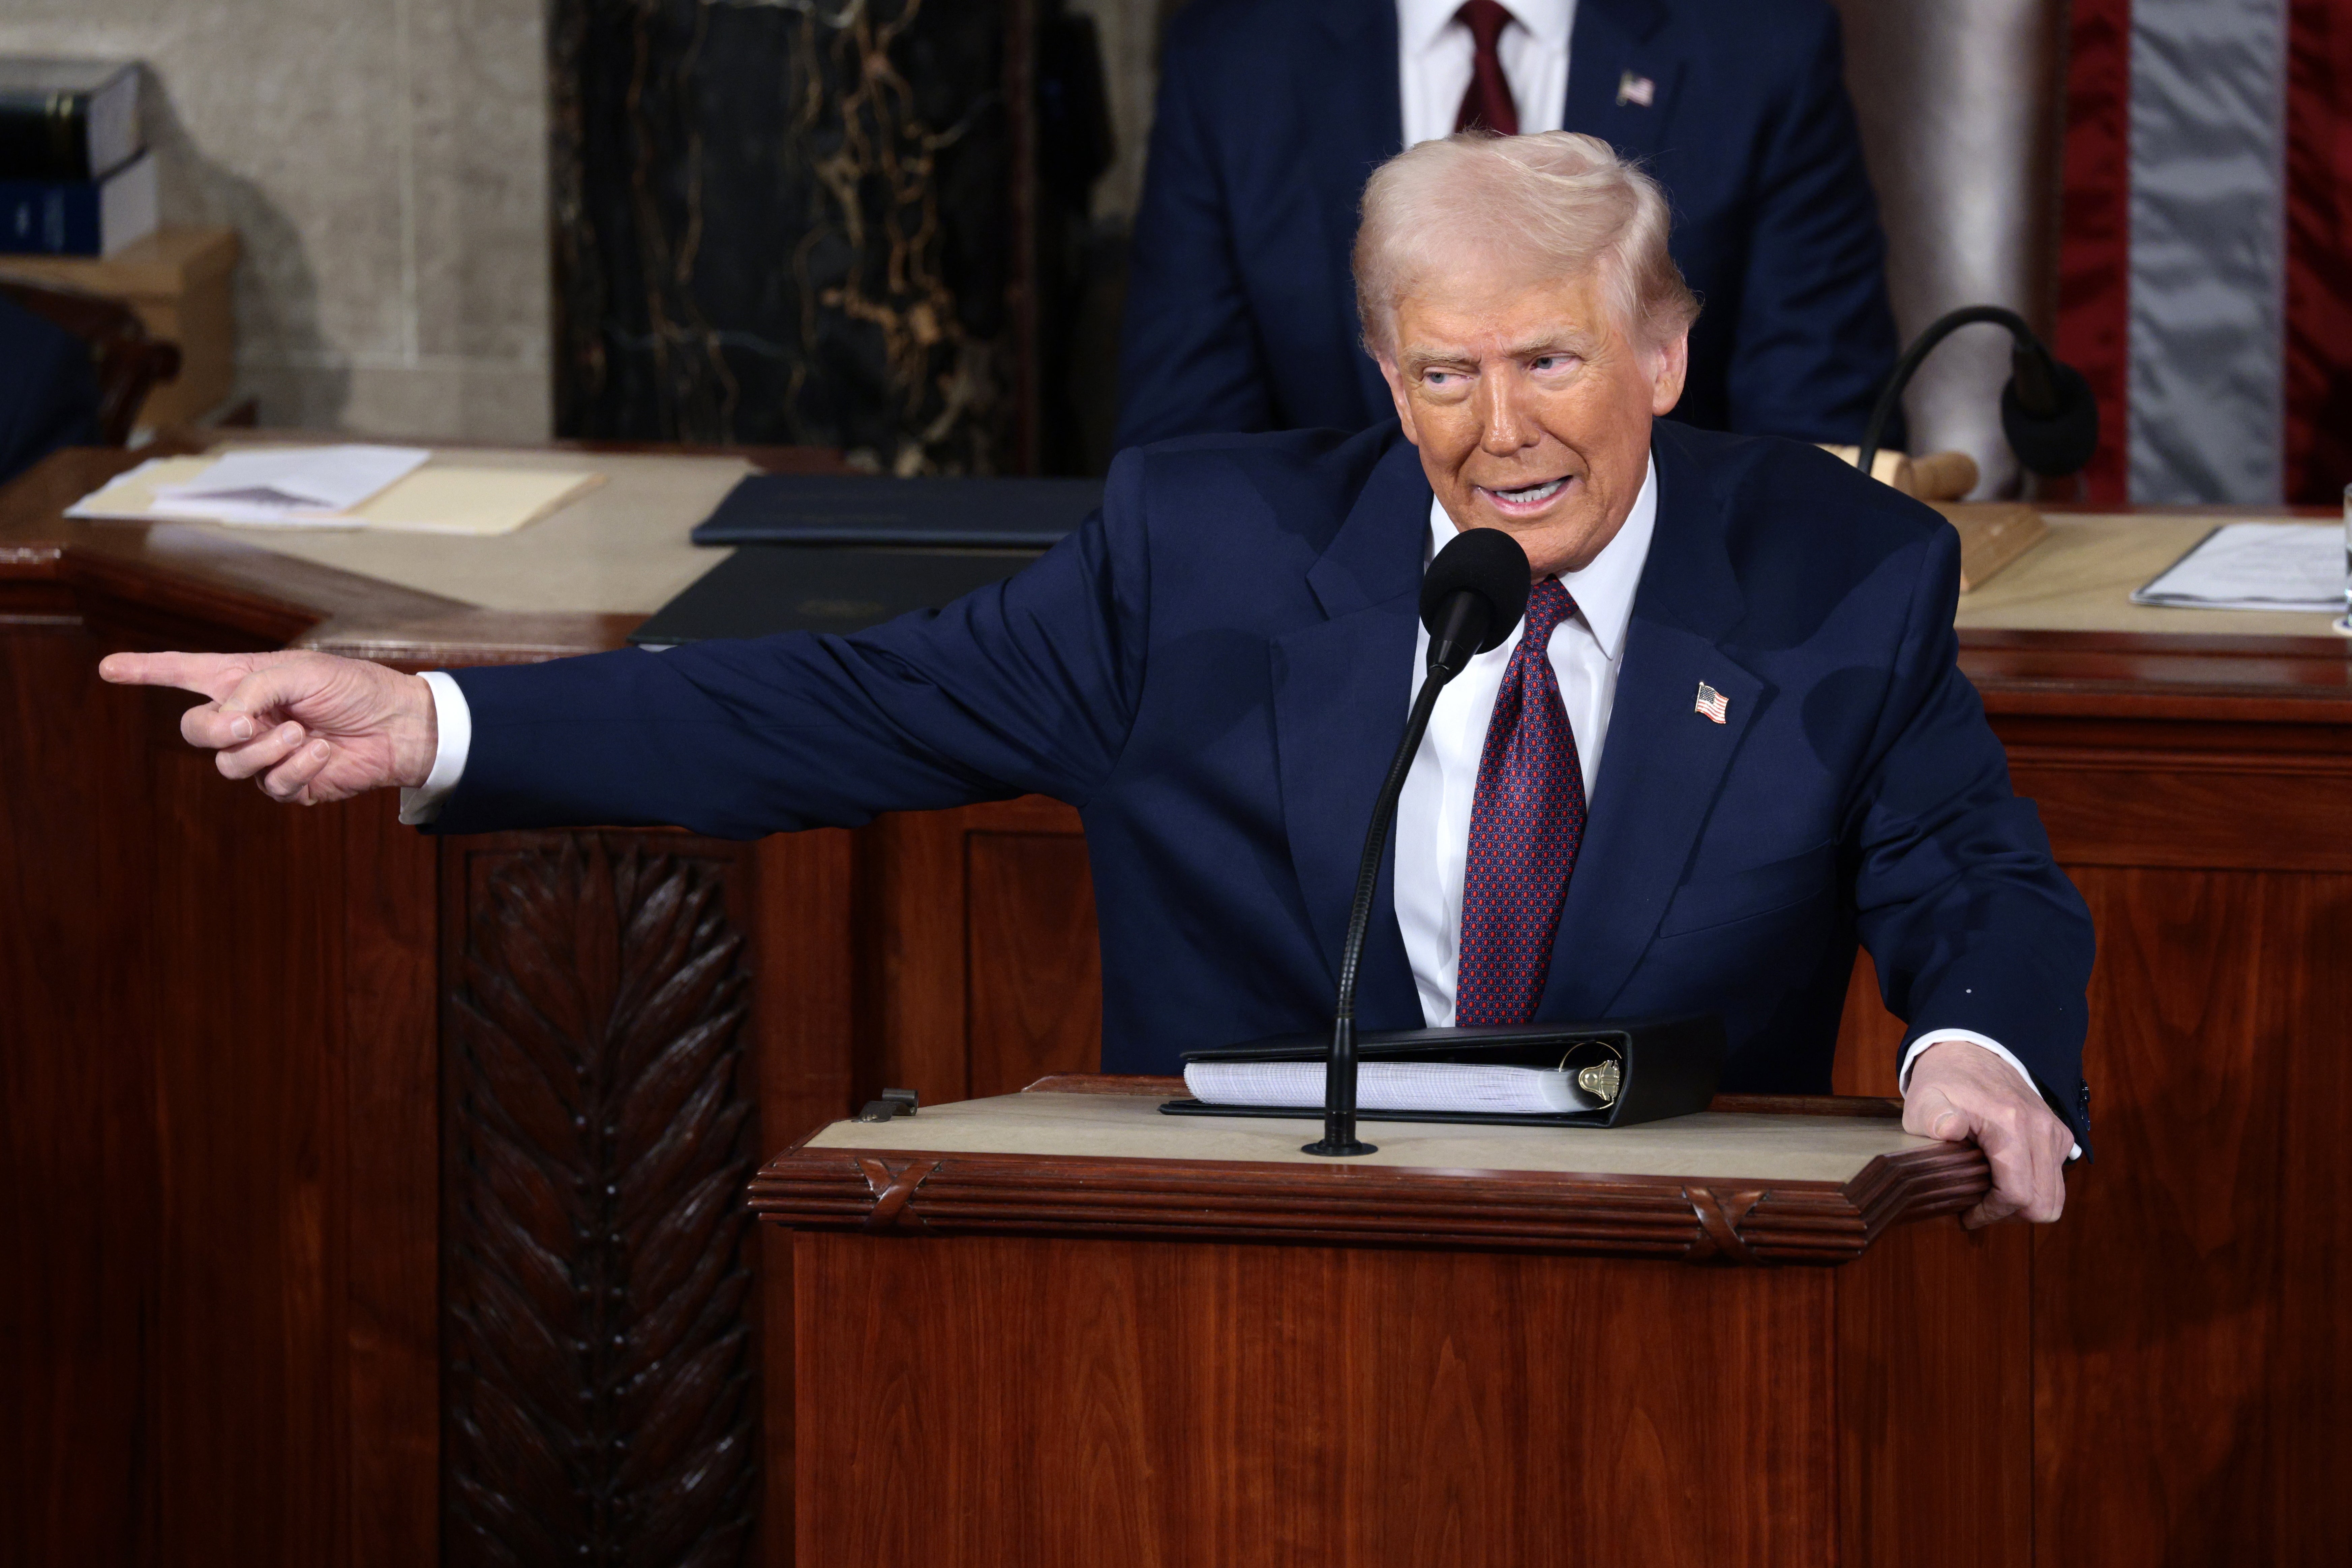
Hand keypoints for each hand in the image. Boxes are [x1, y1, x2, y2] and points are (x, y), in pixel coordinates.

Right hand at [99, 649, 436, 804]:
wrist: (400, 724)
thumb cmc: (354, 688)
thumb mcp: (300, 672)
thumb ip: (252, 690)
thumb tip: (226, 722)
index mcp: (243, 681)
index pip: (182, 673)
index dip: (144, 670)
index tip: (108, 668)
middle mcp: (247, 718)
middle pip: (195, 731)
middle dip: (216, 730)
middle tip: (250, 723)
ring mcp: (264, 753)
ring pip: (229, 764)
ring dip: (266, 749)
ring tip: (305, 732)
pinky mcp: (289, 783)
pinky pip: (270, 786)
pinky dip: (297, 768)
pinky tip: (323, 753)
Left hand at [1902, 1039, 2072, 1226]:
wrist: (1972, 1050)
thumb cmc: (1946, 1079)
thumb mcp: (1925, 1098)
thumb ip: (1932, 1117)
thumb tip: (1950, 1129)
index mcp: (2011, 1125)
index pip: (2017, 1195)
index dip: (1991, 1214)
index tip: (1966, 1215)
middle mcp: (2042, 1130)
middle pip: (2043, 1203)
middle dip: (2010, 1215)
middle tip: (1979, 1209)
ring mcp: (2054, 1131)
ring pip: (2055, 1195)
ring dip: (2025, 1204)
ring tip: (1990, 1196)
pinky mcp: (2058, 1133)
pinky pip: (2056, 1177)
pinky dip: (2034, 1187)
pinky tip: (2004, 1177)